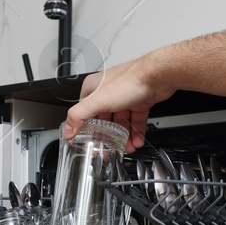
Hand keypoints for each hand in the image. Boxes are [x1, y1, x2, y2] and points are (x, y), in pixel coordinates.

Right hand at [63, 56, 177, 151]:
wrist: (158, 75)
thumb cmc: (130, 80)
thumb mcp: (98, 101)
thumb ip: (79, 115)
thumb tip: (67, 129)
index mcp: (93, 88)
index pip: (85, 112)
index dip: (87, 129)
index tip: (90, 142)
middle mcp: (108, 91)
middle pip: (104, 119)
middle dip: (108, 136)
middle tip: (109, 149)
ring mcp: (124, 96)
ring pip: (121, 121)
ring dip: (124, 137)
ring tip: (126, 148)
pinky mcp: (139, 101)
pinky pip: (135, 120)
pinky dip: (136, 132)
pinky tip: (136, 141)